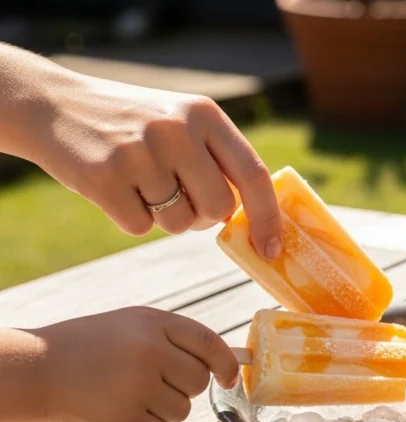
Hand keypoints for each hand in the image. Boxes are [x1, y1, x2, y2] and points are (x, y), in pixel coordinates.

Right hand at [29, 307, 237, 421]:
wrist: (36, 370)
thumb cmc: (91, 346)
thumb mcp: (133, 325)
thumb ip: (178, 339)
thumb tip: (227, 366)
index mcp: (153, 324)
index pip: (209, 344)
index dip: (227, 364)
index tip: (230, 378)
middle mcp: (149, 353)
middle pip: (198, 383)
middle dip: (184, 387)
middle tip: (151, 381)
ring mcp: (136, 388)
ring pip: (181, 411)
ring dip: (162, 409)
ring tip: (127, 394)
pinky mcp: (123, 421)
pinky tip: (120, 413)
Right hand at [30, 72, 282, 258]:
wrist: (52, 105)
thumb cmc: (132, 124)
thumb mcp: (181, 121)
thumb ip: (219, 160)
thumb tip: (256, 218)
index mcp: (204, 114)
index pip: (254, 175)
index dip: (268, 218)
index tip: (271, 249)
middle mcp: (176, 130)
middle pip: (218, 208)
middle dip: (204, 216)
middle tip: (179, 197)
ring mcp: (140, 153)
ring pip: (180, 223)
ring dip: (165, 216)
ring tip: (141, 182)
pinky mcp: (105, 178)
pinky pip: (140, 227)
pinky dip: (131, 217)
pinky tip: (115, 187)